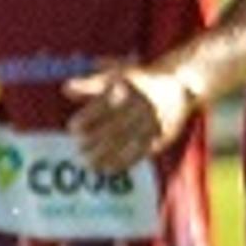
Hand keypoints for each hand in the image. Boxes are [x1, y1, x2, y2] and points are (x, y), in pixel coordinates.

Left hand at [63, 63, 196, 172]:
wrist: (179, 85)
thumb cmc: (140, 80)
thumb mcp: (116, 75)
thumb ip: (90, 84)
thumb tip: (66, 89)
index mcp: (128, 90)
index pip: (104, 106)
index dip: (88, 118)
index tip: (72, 128)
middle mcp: (140, 107)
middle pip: (115, 127)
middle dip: (95, 141)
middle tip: (79, 150)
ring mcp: (152, 123)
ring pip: (128, 143)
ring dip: (107, 156)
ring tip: (90, 165)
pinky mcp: (162, 136)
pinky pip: (142, 153)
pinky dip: (125, 162)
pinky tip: (110, 169)